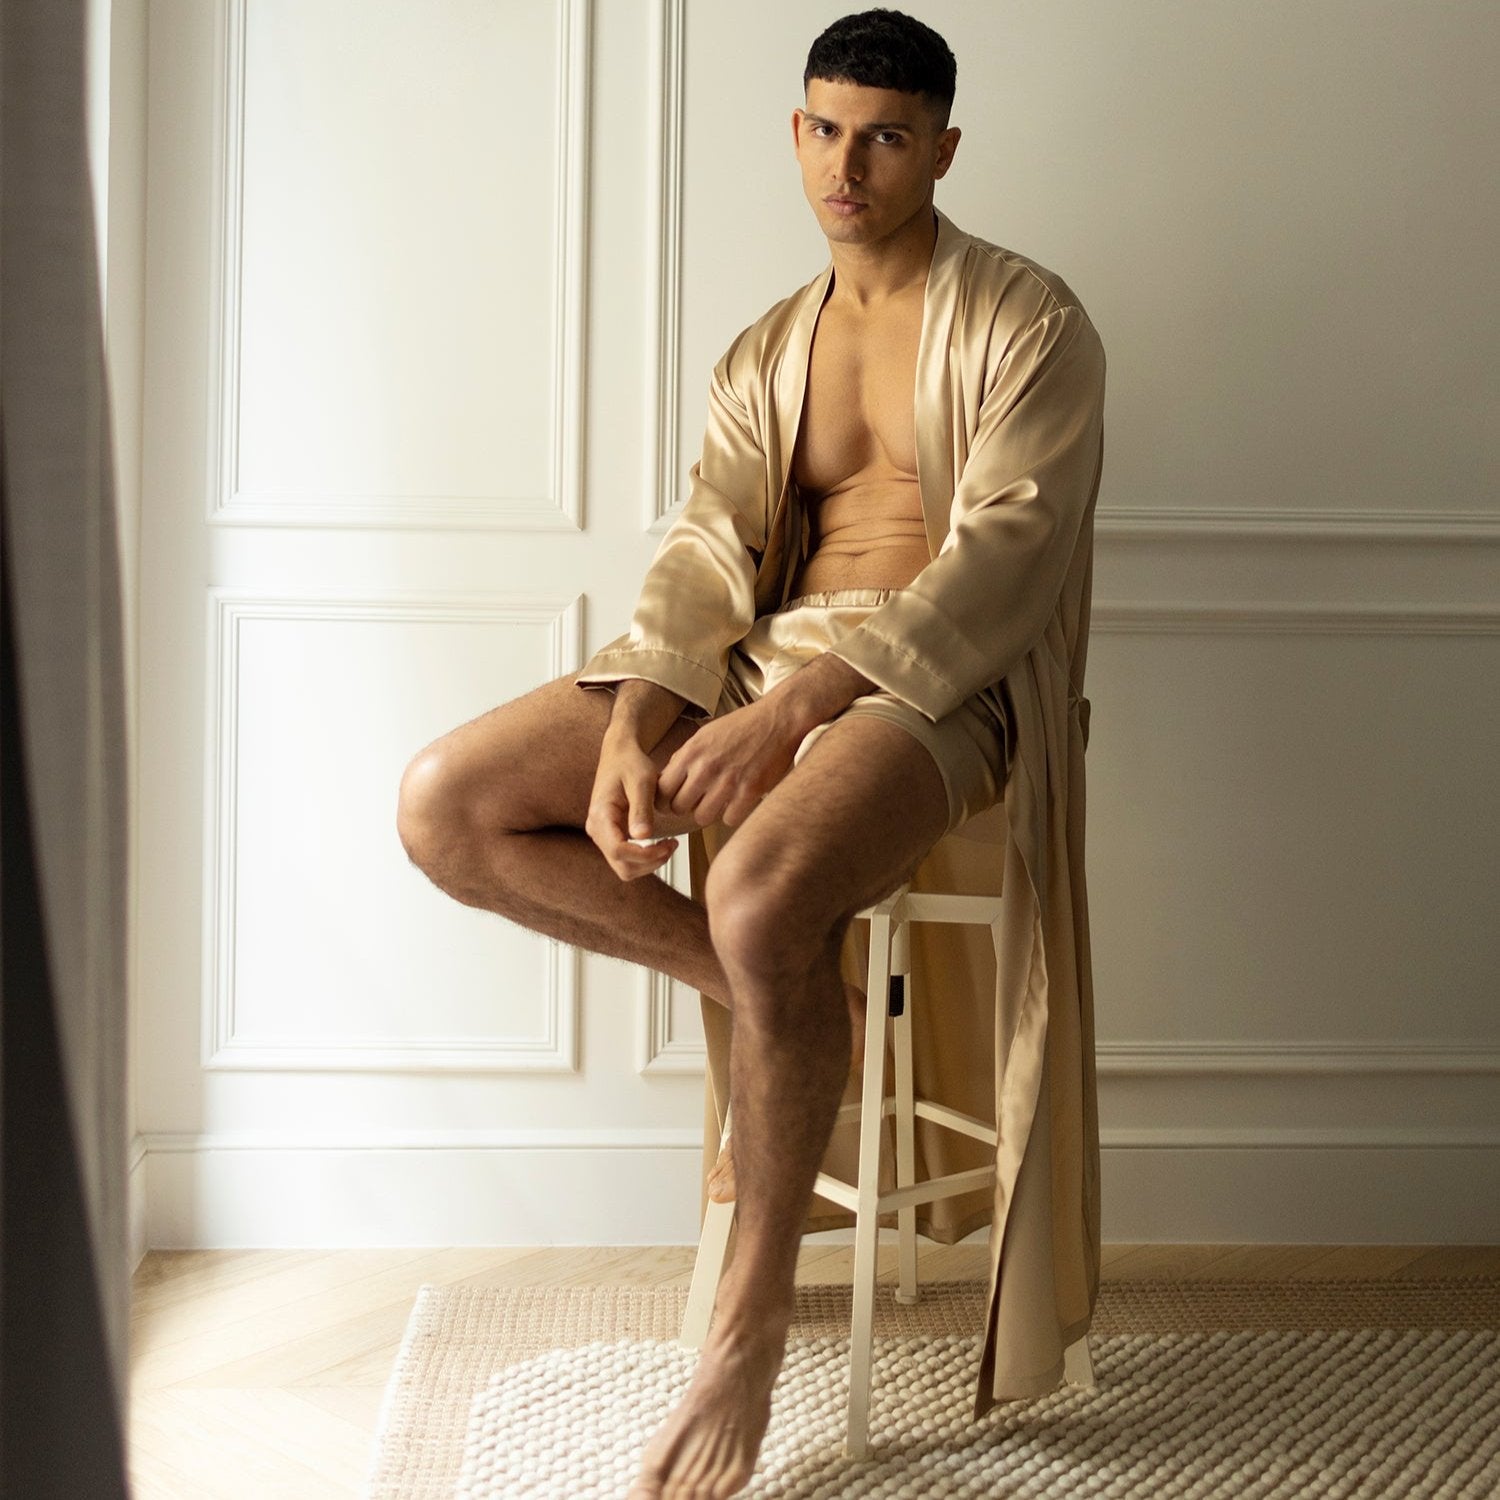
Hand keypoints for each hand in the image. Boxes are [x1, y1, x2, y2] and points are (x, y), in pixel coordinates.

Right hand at [584, 729, 679, 880]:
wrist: (619, 755)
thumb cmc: (629, 764)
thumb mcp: (641, 782)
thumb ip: (641, 809)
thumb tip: (643, 836)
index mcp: (600, 816)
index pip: (618, 850)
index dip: (645, 855)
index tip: (668, 844)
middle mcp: (596, 829)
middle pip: (621, 866)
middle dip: (649, 863)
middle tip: (672, 846)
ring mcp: (602, 835)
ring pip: (624, 867)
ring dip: (648, 863)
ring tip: (668, 845)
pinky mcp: (611, 836)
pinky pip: (626, 859)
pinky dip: (645, 858)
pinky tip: (660, 843)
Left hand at [656, 697, 800, 829]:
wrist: (778, 719)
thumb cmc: (742, 726)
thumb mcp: (705, 734)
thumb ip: (685, 757)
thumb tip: (666, 779)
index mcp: (691, 752)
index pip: (662, 790)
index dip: (666, 798)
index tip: (675, 799)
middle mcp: (706, 767)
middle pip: (679, 807)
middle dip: (687, 807)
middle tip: (699, 800)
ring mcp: (728, 781)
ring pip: (701, 817)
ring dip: (709, 812)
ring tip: (719, 800)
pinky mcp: (750, 791)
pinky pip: (729, 819)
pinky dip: (732, 814)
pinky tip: (737, 801)